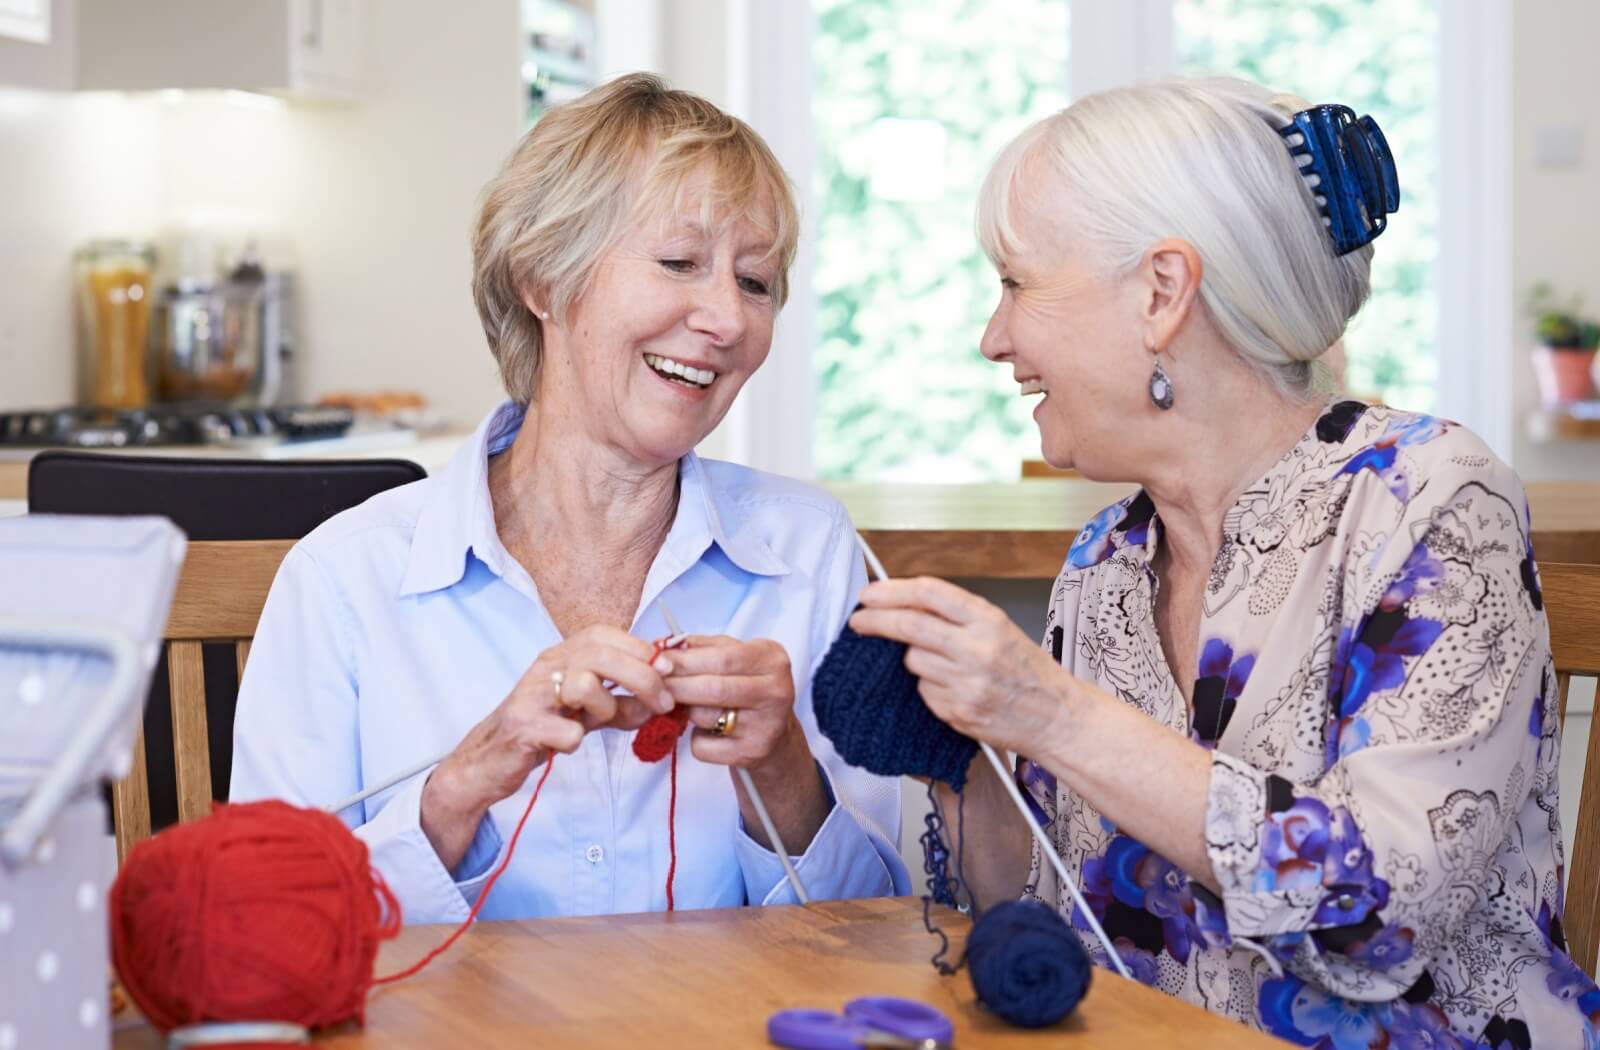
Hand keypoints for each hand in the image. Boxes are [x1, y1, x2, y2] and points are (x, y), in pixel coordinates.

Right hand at [421, 625, 673, 867]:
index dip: (641, 648)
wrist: (491, 759)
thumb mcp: (588, 711)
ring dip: (606, 707)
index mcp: (562, 655)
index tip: (669, 670)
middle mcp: (546, 667)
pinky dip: (575, 740)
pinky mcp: (522, 728)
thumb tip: (664, 699)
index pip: (605, 634)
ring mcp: (532, 696)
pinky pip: (566, 731)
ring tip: (601, 723)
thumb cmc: (544, 726)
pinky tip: (568, 743)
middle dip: (642, 677)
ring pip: (584, 685)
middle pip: (601, 654)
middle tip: (663, 703)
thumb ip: (623, 702)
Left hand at [668, 634, 829, 853]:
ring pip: (703, 716)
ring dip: (684, 711)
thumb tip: (661, 649)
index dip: (684, 661)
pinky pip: (702, 746)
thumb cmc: (747, 686)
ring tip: (688, 706)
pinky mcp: (751, 754)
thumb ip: (701, 648)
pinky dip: (695, 739)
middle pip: (713, 688)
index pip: (722, 658)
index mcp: (772, 659)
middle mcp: (776, 691)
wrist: (775, 733)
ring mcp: (766, 725)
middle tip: (653, 684)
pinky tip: (709, 732)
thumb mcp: (734, 656)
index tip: (657, 662)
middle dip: (675, 685)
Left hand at [848, 577, 1072, 756]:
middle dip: (875, 621)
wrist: (1056, 717)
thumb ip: (956, 615)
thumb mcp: (1000, 628)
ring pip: (912, 661)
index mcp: (988, 619)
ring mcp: (966, 682)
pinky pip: (924, 691)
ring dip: (913, 659)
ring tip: (941, 664)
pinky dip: (928, 687)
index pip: (929, 593)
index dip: (892, 591)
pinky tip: (953, 689)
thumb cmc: (1029, 671)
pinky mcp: (958, 711)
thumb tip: (903, 604)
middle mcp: (977, 648)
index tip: (870, 594)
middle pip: (910, 625)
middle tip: (858, 620)